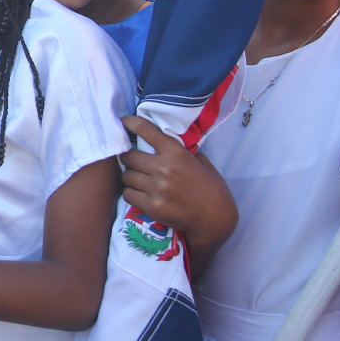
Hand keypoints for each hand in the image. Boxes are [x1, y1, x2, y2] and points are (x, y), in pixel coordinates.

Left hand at [120, 115, 236, 252]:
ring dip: (129, 176)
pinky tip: (139, 193)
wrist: (215, 218)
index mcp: (176, 152)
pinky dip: (131, 193)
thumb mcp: (200, 162)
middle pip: (128, 156)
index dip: (130, 123)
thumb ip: (180, 151)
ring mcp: (156, 189)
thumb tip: (161, 143)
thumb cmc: (211, 188)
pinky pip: (128, 194)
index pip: (146, 130)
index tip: (123, 121)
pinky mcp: (152, 207)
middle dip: (127, 156)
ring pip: (126, 176)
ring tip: (137, 178)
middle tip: (131, 159)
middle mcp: (163, 168)